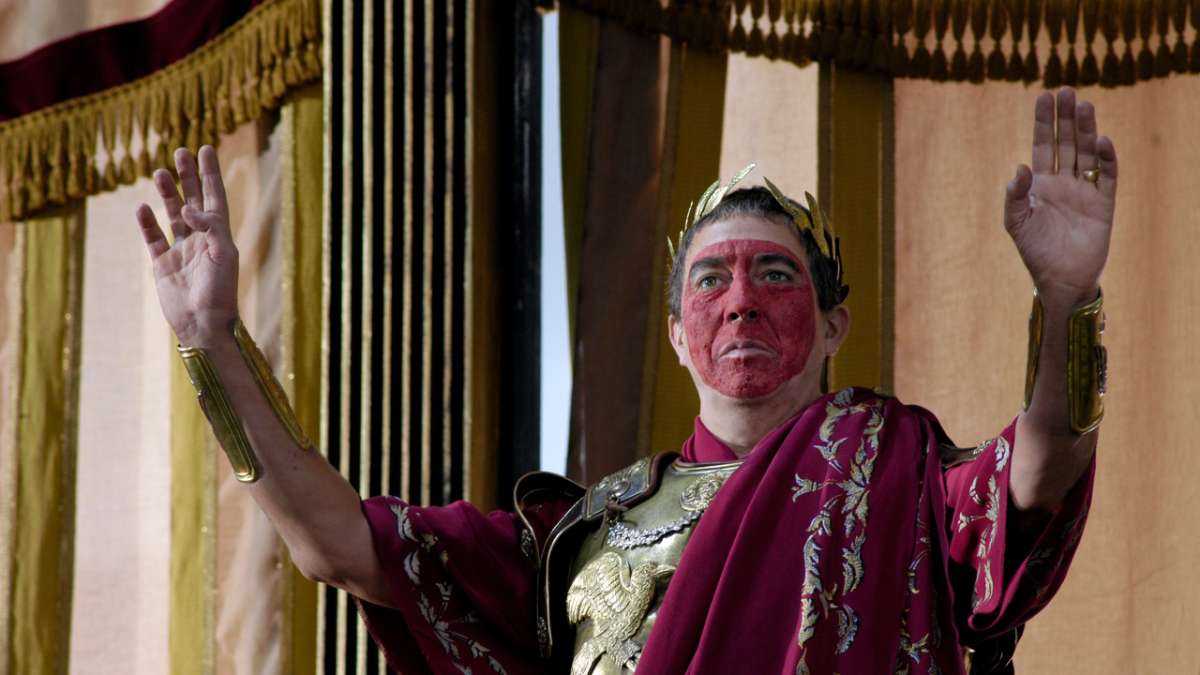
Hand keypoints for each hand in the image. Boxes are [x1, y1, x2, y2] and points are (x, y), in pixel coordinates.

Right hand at [136, 146, 239, 346]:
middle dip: (188, 177)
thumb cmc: (220, 291)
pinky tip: (142, 207)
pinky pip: (153, 238)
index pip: (215, 197)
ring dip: (166, 194)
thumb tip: (188, 208)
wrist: (203, 323)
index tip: (206, 149)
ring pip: (172, 215)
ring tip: (158, 172)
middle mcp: (201, 239)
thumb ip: (210, 227)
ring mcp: (181, 251)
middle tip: (181, 152)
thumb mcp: (224, 254)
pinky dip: (147, 222)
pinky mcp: (163, 264)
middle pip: (193, 200)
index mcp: (221, 235)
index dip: (211, 173)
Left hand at [1004, 87, 1117, 305]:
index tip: (1043, 96)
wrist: (1059, 279)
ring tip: (1084, 105)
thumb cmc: (1034, 251)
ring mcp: (1085, 190)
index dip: (1043, 122)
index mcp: (1040, 183)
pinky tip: (1103, 141)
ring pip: (1087, 153)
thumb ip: (1014, 195)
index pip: (1042, 145)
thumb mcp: (1015, 223)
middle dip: (1065, 118)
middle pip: (1066, 142)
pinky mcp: (1103, 203)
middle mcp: (1064, 181)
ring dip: (1086, 130)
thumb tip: (1019, 167)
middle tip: (1066, 91)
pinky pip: (1107, 176)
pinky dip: (1106, 159)